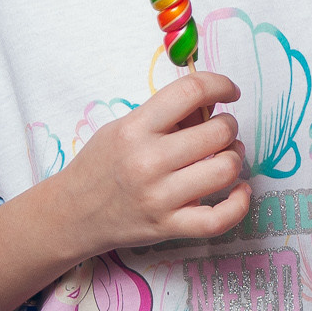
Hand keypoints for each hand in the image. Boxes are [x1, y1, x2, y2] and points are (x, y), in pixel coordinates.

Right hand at [47, 70, 251, 255]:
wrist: (71, 214)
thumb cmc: (101, 166)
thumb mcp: (123, 127)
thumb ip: (166, 114)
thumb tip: (213, 100)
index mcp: (135, 129)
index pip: (191, 92)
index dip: (220, 84)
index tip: (230, 91)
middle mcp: (148, 162)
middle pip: (218, 131)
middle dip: (229, 126)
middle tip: (222, 130)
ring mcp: (159, 197)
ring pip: (225, 169)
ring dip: (235, 157)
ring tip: (226, 155)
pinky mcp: (168, 226)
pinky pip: (219, 219)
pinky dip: (239, 203)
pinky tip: (239, 190)